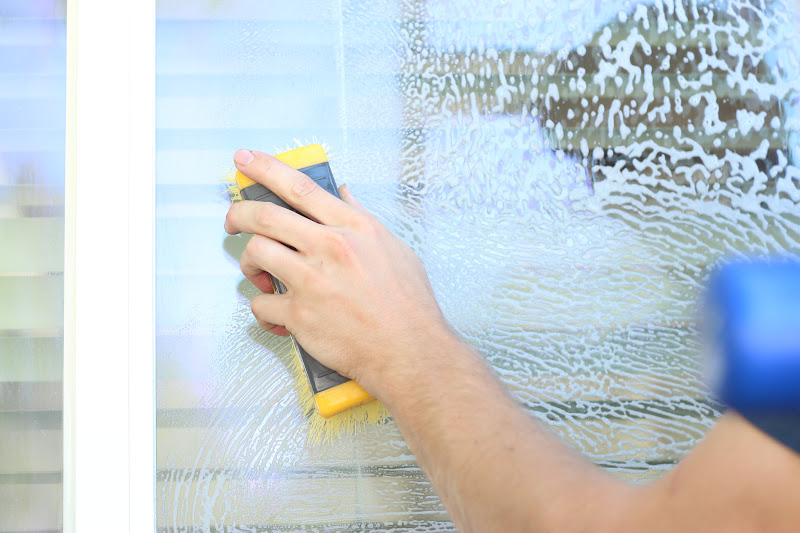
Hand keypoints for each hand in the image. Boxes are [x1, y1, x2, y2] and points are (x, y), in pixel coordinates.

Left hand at [224, 149, 452, 394]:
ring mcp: (312, 281)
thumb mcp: (394, 248)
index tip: (245, 160)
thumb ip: (362, 219)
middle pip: (264, 216)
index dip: (265, 168)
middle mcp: (330, 248)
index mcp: (353, 228)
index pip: (300, 187)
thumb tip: (343, 194)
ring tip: (258, 273)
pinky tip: (276, 316)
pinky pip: (260, 304)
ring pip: (256, 253)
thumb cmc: (408, 304)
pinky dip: (263, 310)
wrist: (410, 351)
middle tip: (233, 222)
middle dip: (238, 214)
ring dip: (249, 263)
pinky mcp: (300, 315)